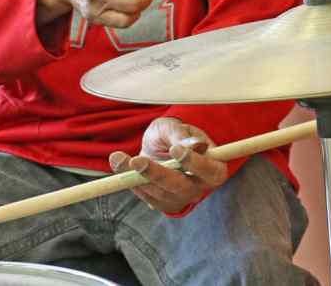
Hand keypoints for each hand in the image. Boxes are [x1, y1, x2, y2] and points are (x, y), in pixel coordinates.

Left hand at [109, 117, 227, 213]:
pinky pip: (148, 198)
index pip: (209, 170)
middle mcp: (199, 187)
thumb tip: (195, 145)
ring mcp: (182, 198)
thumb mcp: (175, 128)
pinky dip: (132, 183)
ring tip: (118, 158)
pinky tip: (120, 165)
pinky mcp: (164, 204)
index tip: (175, 150)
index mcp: (213, 167)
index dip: (194, 163)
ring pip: (160, 194)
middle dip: (157, 174)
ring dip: (137, 177)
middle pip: (182, 187)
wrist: (159, 145)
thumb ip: (182, 136)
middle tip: (137, 161)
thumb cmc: (172, 134)